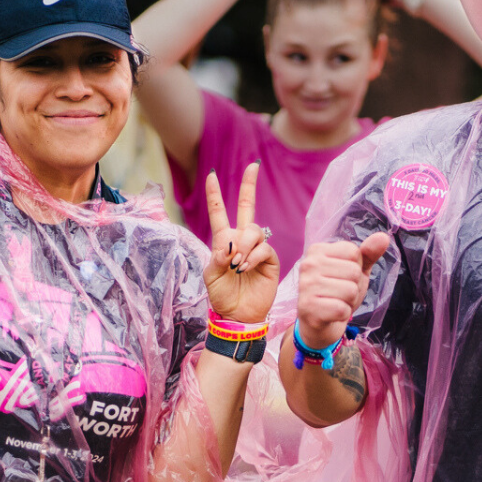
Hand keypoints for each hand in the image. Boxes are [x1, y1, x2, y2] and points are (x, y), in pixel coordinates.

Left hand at [202, 163, 278, 323]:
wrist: (237, 315)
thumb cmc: (222, 296)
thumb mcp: (211, 276)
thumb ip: (217, 257)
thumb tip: (229, 244)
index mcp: (223, 241)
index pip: (220, 213)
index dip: (215, 195)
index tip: (211, 175)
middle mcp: (241, 241)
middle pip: (248, 207)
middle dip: (249, 186)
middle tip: (253, 166)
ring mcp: (257, 249)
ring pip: (253, 230)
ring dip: (243, 245)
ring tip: (237, 264)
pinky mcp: (270, 259)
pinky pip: (263, 247)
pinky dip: (252, 256)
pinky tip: (245, 267)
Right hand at [295, 234, 390, 348]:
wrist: (319, 325)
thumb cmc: (337, 294)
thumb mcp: (356, 270)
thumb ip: (368, 253)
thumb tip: (384, 236)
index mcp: (317, 250)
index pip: (353, 252)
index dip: (355, 268)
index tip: (342, 278)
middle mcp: (308, 265)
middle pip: (353, 271)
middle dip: (353, 287)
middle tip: (339, 294)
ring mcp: (305, 286)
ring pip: (349, 290)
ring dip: (348, 301)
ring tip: (335, 303)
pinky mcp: (308, 308)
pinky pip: (342, 309)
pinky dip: (343, 314)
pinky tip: (332, 314)